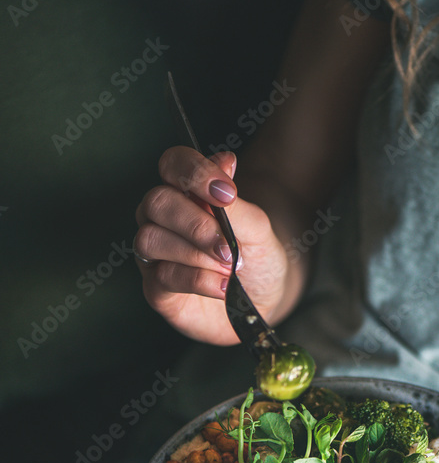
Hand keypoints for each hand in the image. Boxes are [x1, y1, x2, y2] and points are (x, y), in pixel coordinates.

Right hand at [134, 147, 290, 343]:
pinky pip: (163, 277)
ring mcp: (156, 255)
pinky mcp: (156, 289)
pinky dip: (198, 280)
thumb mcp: (256, 229)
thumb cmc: (256, 259)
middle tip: (228, 246)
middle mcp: (163, 220)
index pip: (172, 164)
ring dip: (196, 254)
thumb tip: (225, 161)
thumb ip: (235, 201)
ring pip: (151, 239)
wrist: (263, 301)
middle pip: (157, 202)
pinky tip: (223, 286)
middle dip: (196, 224)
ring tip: (229, 268)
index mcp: (185, 194)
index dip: (193, 172)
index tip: (226, 193)